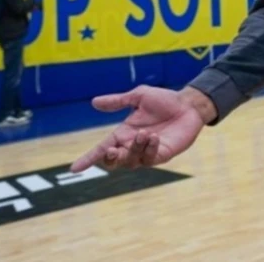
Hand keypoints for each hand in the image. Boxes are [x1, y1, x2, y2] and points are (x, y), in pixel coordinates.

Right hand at [70, 85, 212, 172]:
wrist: (189, 104)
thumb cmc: (164, 100)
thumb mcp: (139, 96)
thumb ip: (118, 101)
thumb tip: (94, 102)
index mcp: (123, 133)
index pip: (102, 149)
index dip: (88, 159)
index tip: (74, 168)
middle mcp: (132, 145)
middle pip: (114, 162)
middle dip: (110, 159)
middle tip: (112, 149)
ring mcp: (147, 152)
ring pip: (131, 161)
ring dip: (134, 148)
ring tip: (144, 133)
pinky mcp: (162, 155)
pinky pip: (150, 158)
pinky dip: (150, 148)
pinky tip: (155, 137)